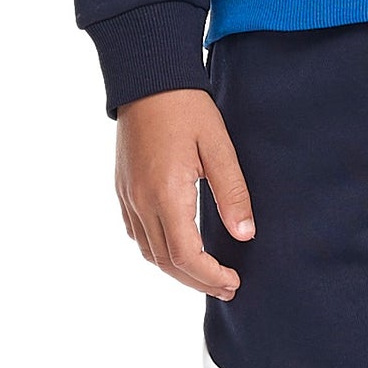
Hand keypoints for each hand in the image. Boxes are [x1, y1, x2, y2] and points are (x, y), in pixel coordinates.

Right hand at [114, 89, 254, 297]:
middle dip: (197, 281)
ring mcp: (127, 197)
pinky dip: (158, 251)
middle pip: (166, 261)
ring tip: (207, 275)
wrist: (148, 80)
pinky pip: (137, 234)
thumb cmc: (187, 108)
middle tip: (227, 287)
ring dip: (177, 270)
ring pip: (149, 252)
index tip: (234, 281)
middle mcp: (140, 202)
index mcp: (165, 193)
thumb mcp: (219, 147)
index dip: (210, 276)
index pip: (186, 255)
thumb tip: (245, 235)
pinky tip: (179, 249)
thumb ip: (232, 193)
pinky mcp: (123, 190)